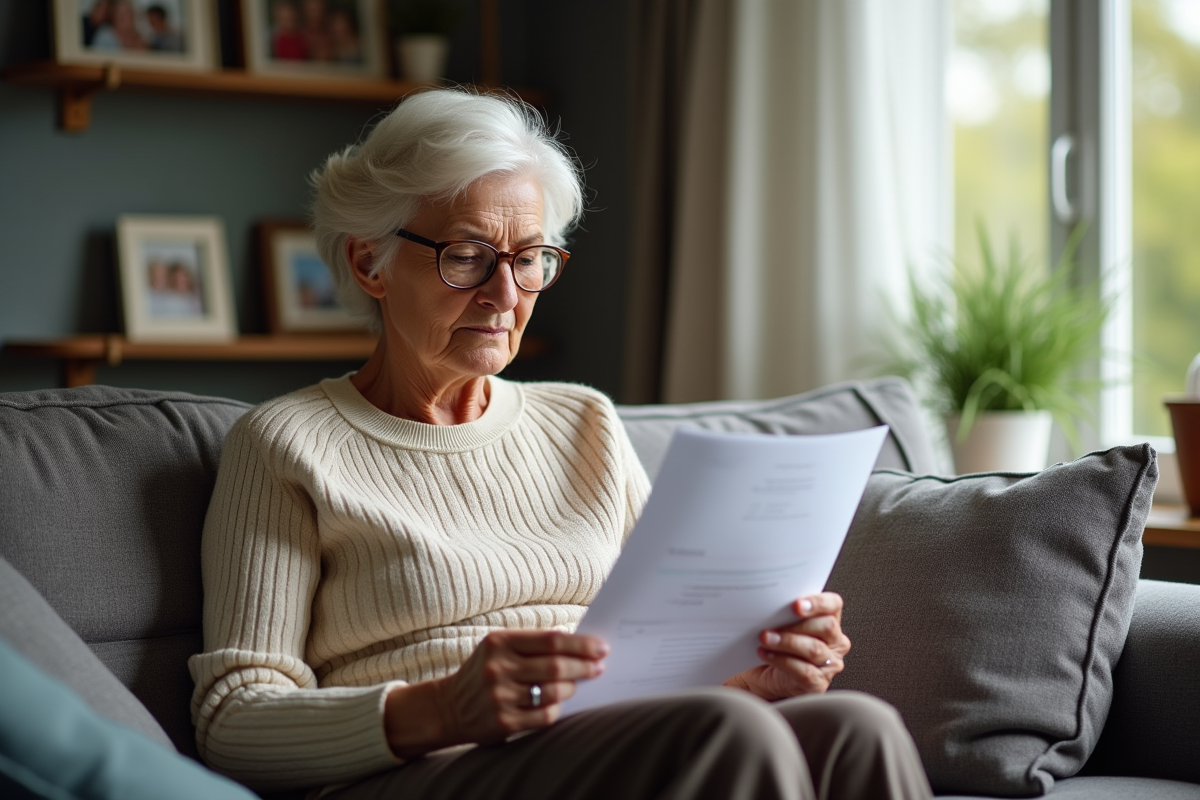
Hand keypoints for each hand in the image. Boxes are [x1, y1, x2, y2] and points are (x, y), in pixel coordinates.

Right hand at [390, 629, 606, 751]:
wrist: (448, 707)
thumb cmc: (484, 671)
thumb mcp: (498, 647)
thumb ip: (532, 643)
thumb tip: (578, 643)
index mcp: (499, 642)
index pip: (551, 640)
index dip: (581, 644)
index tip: (601, 647)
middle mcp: (498, 668)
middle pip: (556, 666)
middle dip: (584, 667)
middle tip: (599, 667)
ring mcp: (500, 697)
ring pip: (554, 692)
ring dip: (571, 688)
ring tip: (577, 685)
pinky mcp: (504, 722)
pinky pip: (545, 716)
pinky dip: (557, 709)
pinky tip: (558, 703)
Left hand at [724, 592, 850, 700]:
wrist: (763, 675)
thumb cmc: (776, 645)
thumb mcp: (781, 623)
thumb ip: (785, 612)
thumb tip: (772, 602)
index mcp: (829, 619)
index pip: (833, 604)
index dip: (818, 603)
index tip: (796, 605)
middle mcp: (835, 642)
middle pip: (826, 627)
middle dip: (797, 625)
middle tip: (772, 625)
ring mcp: (830, 664)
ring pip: (814, 649)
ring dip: (786, 643)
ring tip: (765, 639)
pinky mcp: (819, 683)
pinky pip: (805, 672)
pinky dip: (783, 661)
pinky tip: (767, 655)